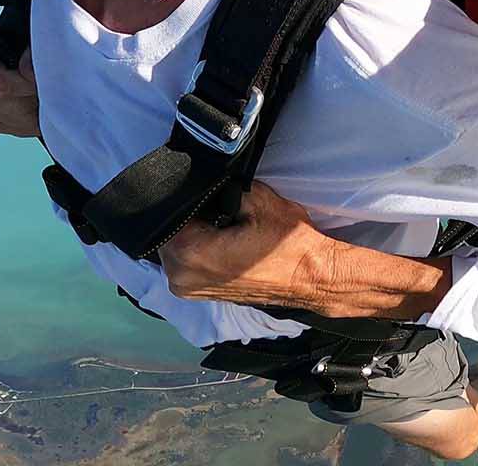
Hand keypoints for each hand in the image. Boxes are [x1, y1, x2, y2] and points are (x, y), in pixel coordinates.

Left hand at [159, 182, 330, 307]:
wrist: (310, 277)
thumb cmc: (287, 243)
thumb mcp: (258, 199)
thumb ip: (222, 187)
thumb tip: (204, 183)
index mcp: (190, 254)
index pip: (168, 213)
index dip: (187, 197)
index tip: (207, 191)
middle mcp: (180, 277)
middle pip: (167, 231)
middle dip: (188, 216)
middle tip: (215, 203)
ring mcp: (187, 290)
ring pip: (174, 246)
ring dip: (191, 232)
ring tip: (219, 221)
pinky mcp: (199, 293)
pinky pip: (184, 261)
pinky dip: (197, 247)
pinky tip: (219, 238)